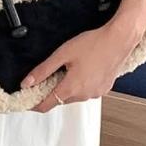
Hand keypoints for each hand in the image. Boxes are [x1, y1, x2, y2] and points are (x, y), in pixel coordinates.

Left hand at [21, 19, 145, 112]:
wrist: (119, 39)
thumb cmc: (94, 44)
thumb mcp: (62, 54)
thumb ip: (43, 70)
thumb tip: (27, 82)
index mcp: (72, 88)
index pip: (46, 105)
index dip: (33, 104)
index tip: (26, 101)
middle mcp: (84, 95)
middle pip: (60, 100)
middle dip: (50, 92)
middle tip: (44, 77)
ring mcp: (95, 93)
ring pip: (74, 96)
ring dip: (66, 87)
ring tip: (66, 69)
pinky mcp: (104, 89)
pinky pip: (86, 91)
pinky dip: (79, 85)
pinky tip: (81, 70)